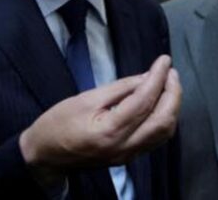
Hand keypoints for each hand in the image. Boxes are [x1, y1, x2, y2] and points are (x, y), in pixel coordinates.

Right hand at [19, 55, 180, 170]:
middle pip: (163, 120)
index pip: (144, 101)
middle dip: (172, 93)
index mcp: (110, 131)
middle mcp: (124, 146)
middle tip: (170, 71)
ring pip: (164, 132)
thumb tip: (147, 77)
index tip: (164, 60)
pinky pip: (156, 138)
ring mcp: (128, 155)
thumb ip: (120, 89)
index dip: (158, 78)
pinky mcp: (129, 157)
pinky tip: (161, 103)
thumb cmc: (58, 124)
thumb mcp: (85, 99)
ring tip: (168, 83)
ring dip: (171, 106)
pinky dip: (164, 118)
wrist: (44, 156)